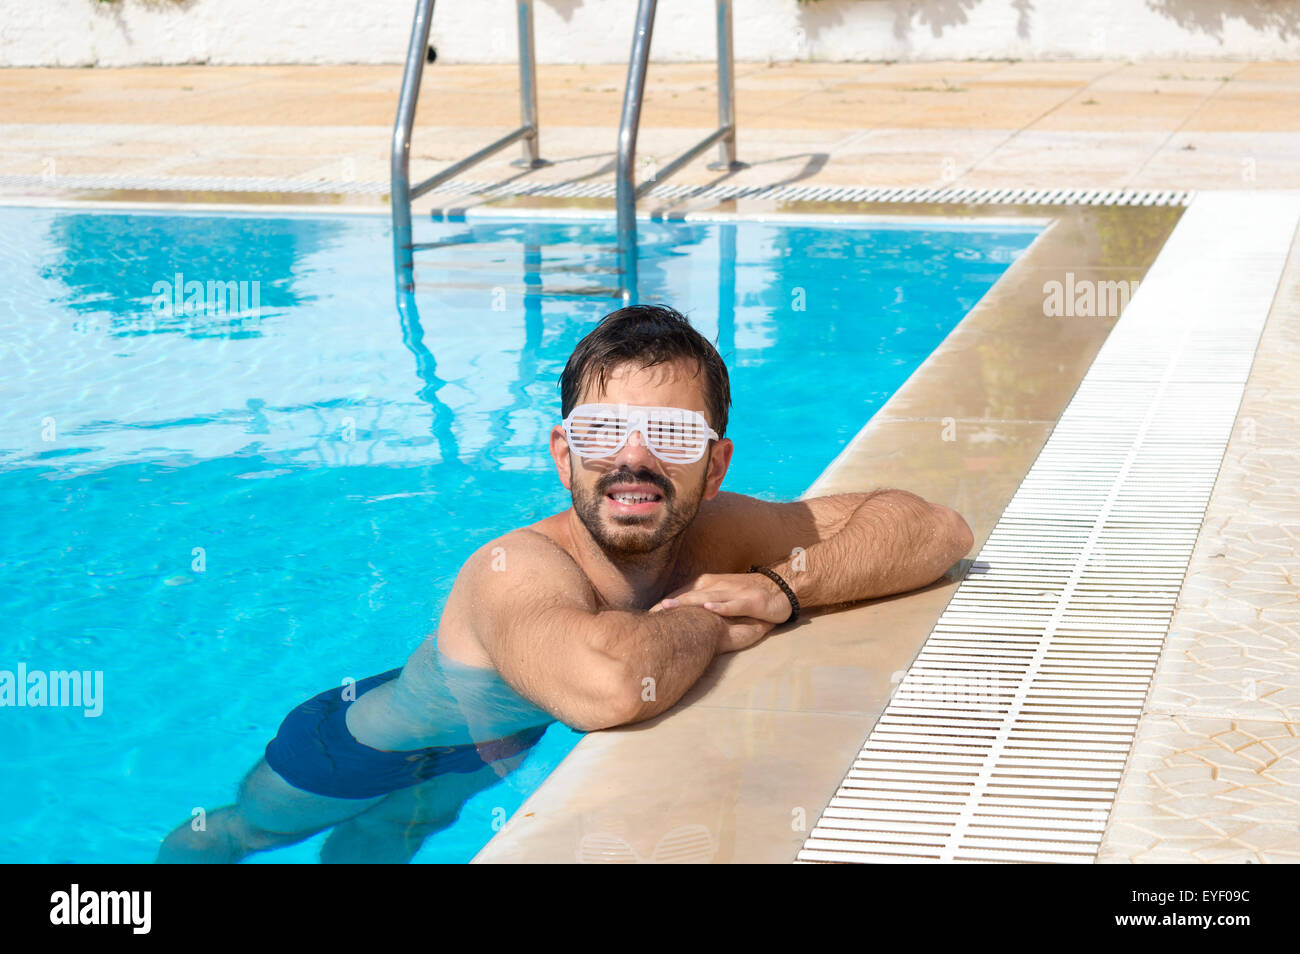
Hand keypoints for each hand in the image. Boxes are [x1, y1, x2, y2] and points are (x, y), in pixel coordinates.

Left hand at [648, 572, 791, 652]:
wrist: (781, 589)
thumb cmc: (746, 594)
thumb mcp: (721, 596)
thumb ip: (701, 602)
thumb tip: (677, 615)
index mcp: (709, 584)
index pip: (682, 593)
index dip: (664, 603)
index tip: (645, 615)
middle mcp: (719, 585)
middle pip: (689, 594)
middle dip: (669, 603)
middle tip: (650, 614)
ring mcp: (734, 591)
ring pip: (707, 597)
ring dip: (688, 602)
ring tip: (669, 607)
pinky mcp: (750, 600)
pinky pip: (733, 603)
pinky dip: (720, 606)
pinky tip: (708, 610)